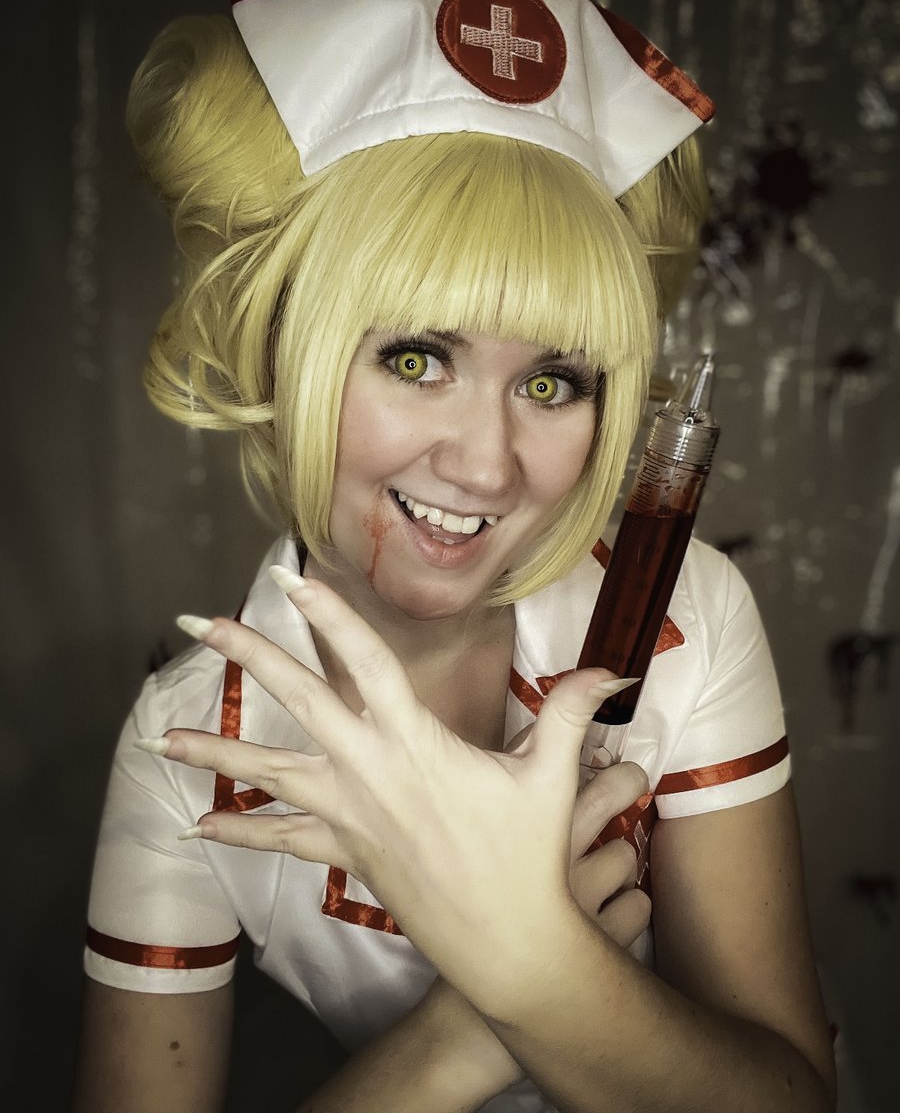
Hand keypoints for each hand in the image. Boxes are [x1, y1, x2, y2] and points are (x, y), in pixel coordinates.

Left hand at [148, 568, 650, 983]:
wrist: (507, 943)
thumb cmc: (528, 858)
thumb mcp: (551, 777)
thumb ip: (574, 711)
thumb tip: (617, 668)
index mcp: (416, 742)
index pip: (365, 662)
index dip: (328, 616)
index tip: (290, 580)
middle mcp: (371, 771)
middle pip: (298, 701)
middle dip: (248, 657)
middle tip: (198, 624)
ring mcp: (351, 816)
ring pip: (271, 774)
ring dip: (216, 753)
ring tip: (163, 739)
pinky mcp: (346, 854)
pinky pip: (284, 840)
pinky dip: (242, 830)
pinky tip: (200, 826)